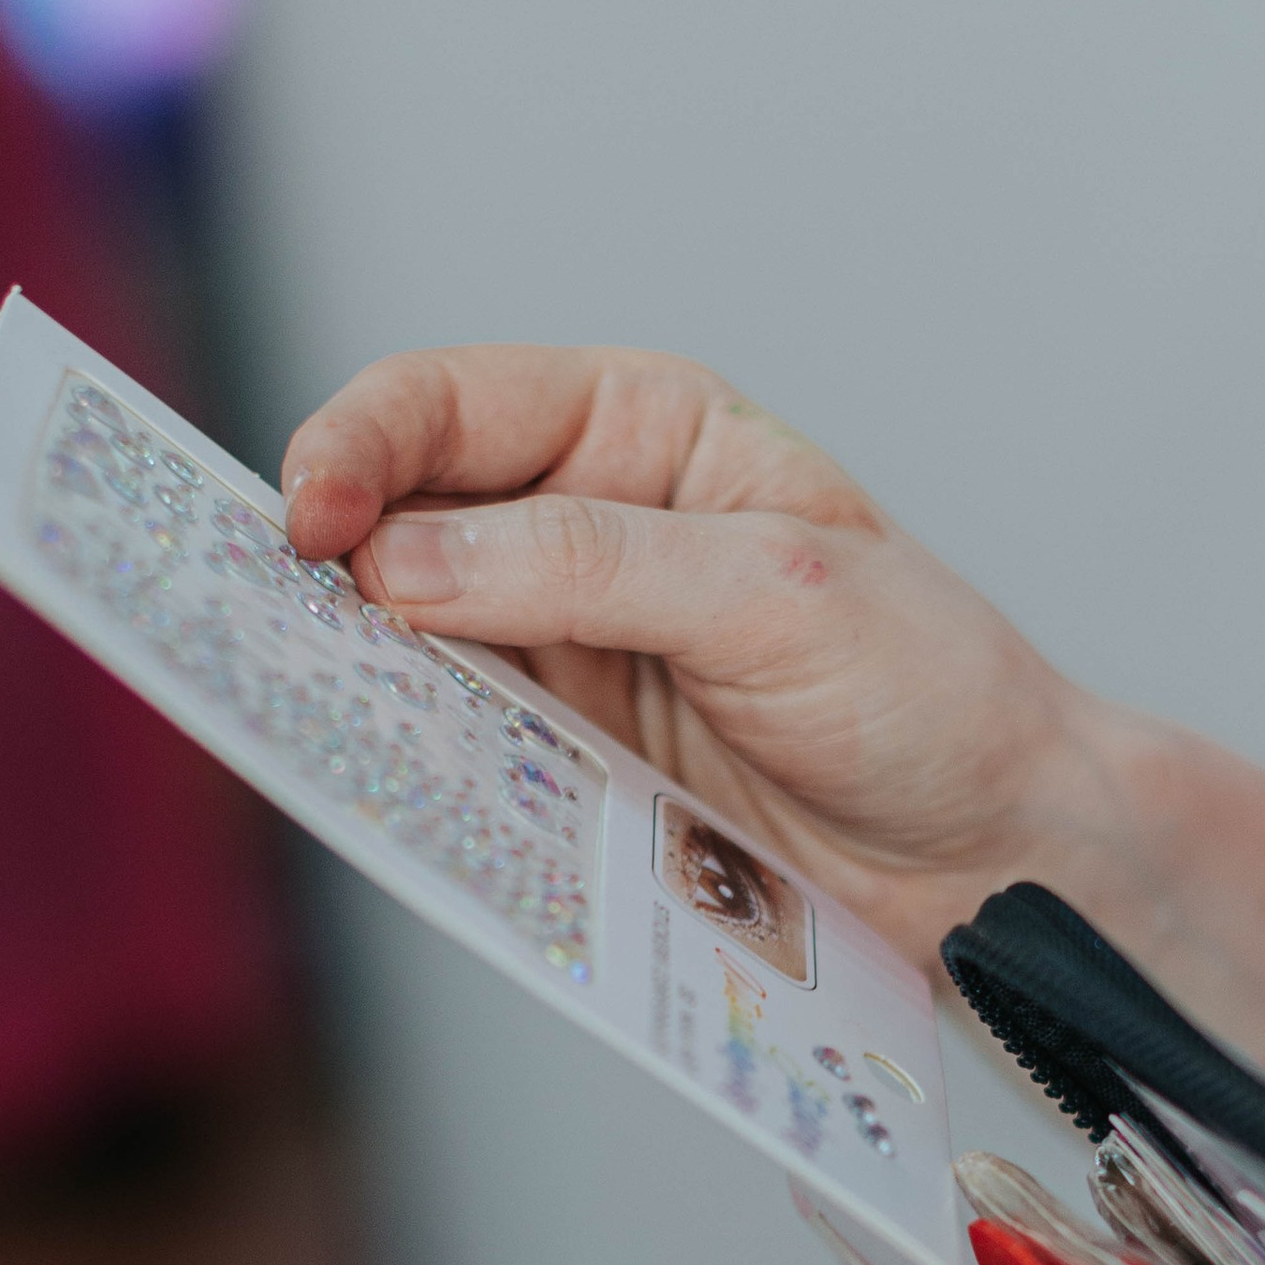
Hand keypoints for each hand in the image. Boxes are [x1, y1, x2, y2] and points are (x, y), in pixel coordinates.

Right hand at [283, 345, 1097, 968]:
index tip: (315, 522)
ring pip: (412, 641)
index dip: (363, 448)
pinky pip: (458, 746)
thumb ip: (590, 566)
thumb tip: (405, 563)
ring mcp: (568, 650)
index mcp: (642, 432)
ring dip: (359, 671)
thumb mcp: (777, 597)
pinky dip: (413, 757)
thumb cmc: (930, 693)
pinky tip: (384, 773)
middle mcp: (586, 526)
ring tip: (307, 701)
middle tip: (266, 620)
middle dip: (328, 562)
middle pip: (403, 518)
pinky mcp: (569, 760)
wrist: (998, 857)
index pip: (453, 406)